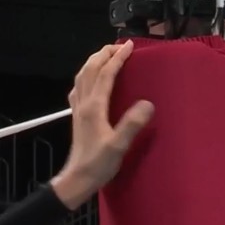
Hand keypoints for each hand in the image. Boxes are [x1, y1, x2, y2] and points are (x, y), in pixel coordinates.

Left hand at [51, 40, 154, 208]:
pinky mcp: (76, 116)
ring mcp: (77, 109)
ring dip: (94, 62)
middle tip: (119, 46)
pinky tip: (92, 80)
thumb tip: (147, 103)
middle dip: (103, 54)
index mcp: (94, 108)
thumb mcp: (118, 146)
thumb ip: (132, 124)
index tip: (129, 46)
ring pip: (82, 77)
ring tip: (107, 56)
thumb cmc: (98, 164)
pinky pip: (79, 88)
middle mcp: (83, 104)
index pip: (105, 75)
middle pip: (89, 70)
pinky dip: (86, 76)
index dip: (117, 59)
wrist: (77, 179)